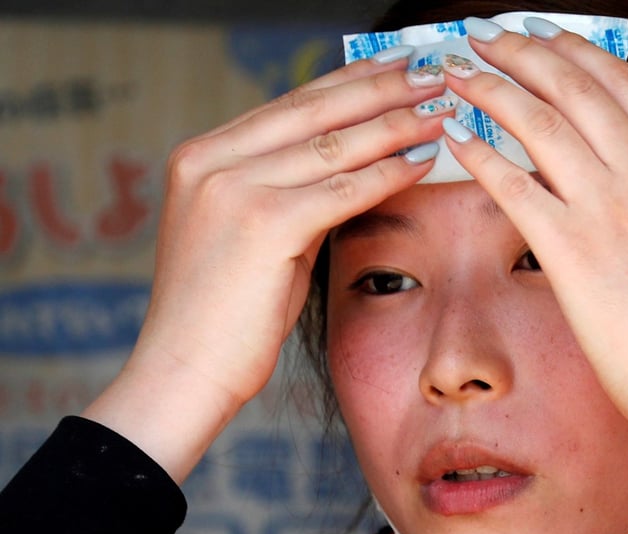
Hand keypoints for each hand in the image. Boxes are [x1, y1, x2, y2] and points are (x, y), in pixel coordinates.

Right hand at [86, 52, 451, 481]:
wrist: (183, 372)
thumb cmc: (224, 313)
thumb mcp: (253, 233)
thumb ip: (292, 190)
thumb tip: (358, 160)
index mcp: (202, 156)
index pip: (291, 103)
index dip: (349, 80)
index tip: (394, 65)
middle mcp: (211, 161)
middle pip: (315, 110)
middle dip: (381, 86)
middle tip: (433, 71)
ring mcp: (233, 188)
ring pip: (335, 145)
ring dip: (396, 124)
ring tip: (442, 109)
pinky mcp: (264, 223)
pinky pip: (344, 189)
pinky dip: (389, 173)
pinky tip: (424, 160)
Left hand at [440, 19, 627, 533]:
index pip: (622, 82)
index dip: (575, 50)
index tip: (546, 36)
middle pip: (573, 88)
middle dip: (522, 51)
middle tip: (488, 37)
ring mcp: (607, 207)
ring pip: (537, 122)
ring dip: (492, 87)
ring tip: (460, 72)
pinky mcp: (570, 249)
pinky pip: (513, 184)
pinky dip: (480, 154)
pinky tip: (458, 139)